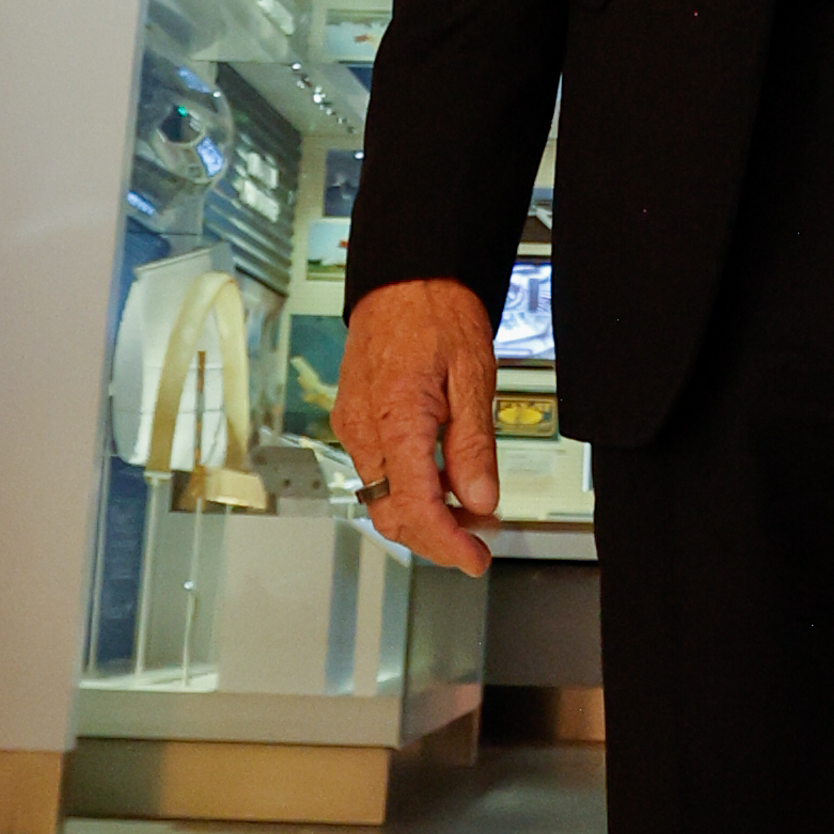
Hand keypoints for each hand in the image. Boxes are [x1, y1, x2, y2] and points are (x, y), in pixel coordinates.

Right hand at [332, 279, 499, 577]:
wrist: (406, 275)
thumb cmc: (437, 310)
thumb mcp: (473, 375)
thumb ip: (474, 444)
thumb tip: (480, 500)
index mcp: (396, 417)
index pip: (415, 506)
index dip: (447, 543)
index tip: (474, 559)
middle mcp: (363, 427)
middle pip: (391, 514)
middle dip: (435, 538)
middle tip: (479, 540)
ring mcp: (353, 424)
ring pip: (382, 497)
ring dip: (423, 515)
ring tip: (469, 510)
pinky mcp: (354, 419)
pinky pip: (377, 471)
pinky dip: (409, 488)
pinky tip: (442, 481)